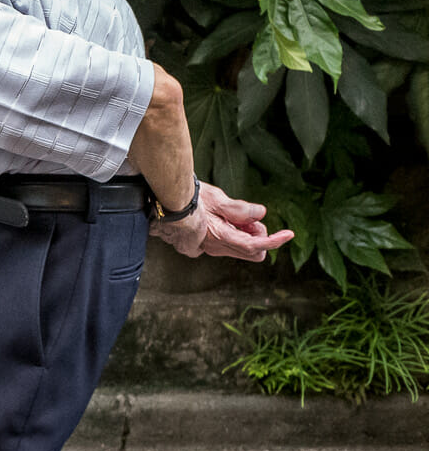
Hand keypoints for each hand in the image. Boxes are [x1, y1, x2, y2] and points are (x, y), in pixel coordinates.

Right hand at [151, 181, 292, 260]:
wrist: (161, 200)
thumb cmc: (187, 198)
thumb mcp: (218, 199)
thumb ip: (241, 209)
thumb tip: (261, 214)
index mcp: (219, 238)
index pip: (254, 245)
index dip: (274, 241)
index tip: (289, 234)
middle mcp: (215, 248)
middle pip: (251, 252)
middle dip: (258, 236)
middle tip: (250, 217)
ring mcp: (209, 247)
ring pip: (241, 248)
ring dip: (247, 233)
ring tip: (235, 214)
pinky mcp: (205, 243)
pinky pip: (229, 244)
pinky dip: (235, 233)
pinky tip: (225, 218)